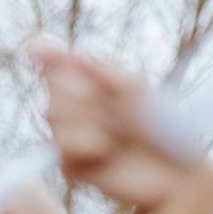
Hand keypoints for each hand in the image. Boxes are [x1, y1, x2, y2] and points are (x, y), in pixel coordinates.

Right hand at [33, 43, 188, 213]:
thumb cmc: (160, 125)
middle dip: (85, 98)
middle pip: (55, 90)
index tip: (35, 46)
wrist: (176, 170)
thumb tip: (41, 42)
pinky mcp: (71, 165)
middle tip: (118, 112)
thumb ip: (88, 66)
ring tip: (116, 136)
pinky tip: (107, 154)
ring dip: (88, 124)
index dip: (47, 53)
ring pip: (54, 117)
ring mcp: (72, 136)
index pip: (56, 61)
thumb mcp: (129, 86)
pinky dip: (87, 147)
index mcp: (92, 83)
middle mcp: (78, 108)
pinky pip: (63, 147)